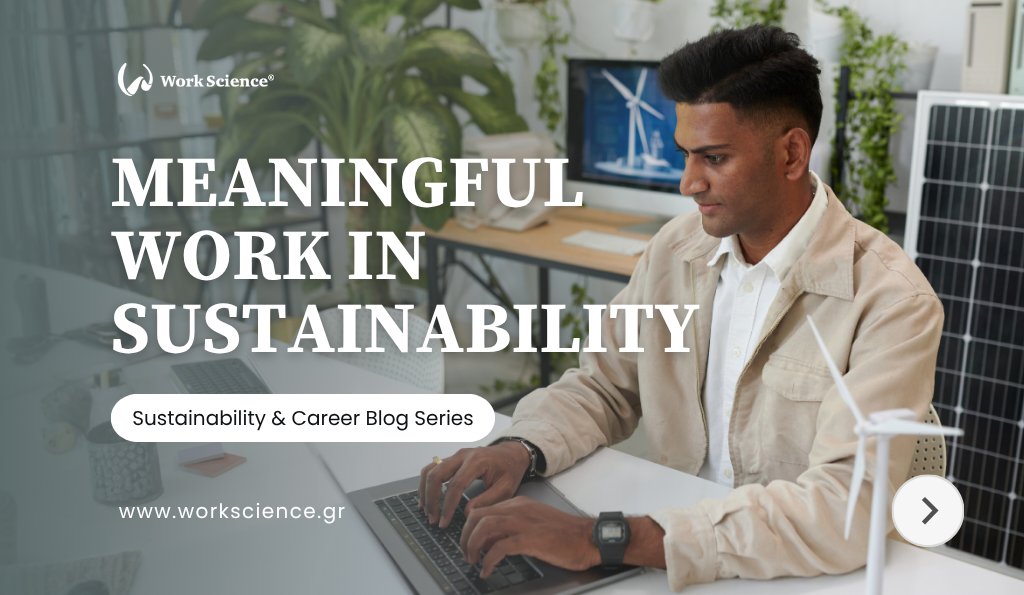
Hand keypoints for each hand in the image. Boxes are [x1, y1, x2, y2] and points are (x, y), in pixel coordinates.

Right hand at [418, 442, 530, 527]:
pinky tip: (427, 498)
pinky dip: (426, 484)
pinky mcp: (452, 460)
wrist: (512, 453)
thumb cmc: (510, 468)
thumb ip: (487, 500)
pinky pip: (432, 469)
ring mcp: (455, 456)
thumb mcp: (506, 488)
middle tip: (433, 518)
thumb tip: (467, 512)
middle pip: (436, 474)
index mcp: (477, 461)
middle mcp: (463, 455)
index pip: (455, 484)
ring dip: (425, 491)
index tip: (444, 521)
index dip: (447, 505)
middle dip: (431, 499)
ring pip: (430, 470)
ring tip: (427, 510)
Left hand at [460, 496, 599, 577]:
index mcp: (518, 504)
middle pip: (477, 516)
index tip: (467, 542)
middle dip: (465, 536)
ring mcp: (523, 523)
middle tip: (465, 553)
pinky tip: (486, 570)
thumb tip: (487, 542)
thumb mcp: (532, 526)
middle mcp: (518, 509)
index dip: (469, 527)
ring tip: (472, 560)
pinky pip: (499, 547)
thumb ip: (509, 530)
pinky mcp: (530, 539)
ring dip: (472, 545)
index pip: (483, 509)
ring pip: (484, 527)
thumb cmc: (565, 535)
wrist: (589, 538)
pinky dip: (488, 560)